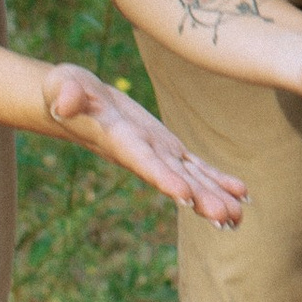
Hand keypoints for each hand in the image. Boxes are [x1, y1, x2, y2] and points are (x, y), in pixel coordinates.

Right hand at [42, 66, 244, 225]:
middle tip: (225, 218)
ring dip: (213, 196)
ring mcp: (156, 153)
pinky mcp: (167, 148)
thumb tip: (64, 103)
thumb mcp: (62, 83)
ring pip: (189, 178)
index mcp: (118, 140)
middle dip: (198, 198)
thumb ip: (65, 93)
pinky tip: (240, 193)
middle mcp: (141, 154)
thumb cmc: (65, 89)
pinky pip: (195, 167)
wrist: (77, 101)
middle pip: (173, 178)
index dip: (163, 177)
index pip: (142, 161)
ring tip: (237, 217)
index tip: (184, 195)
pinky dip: (217, 179)